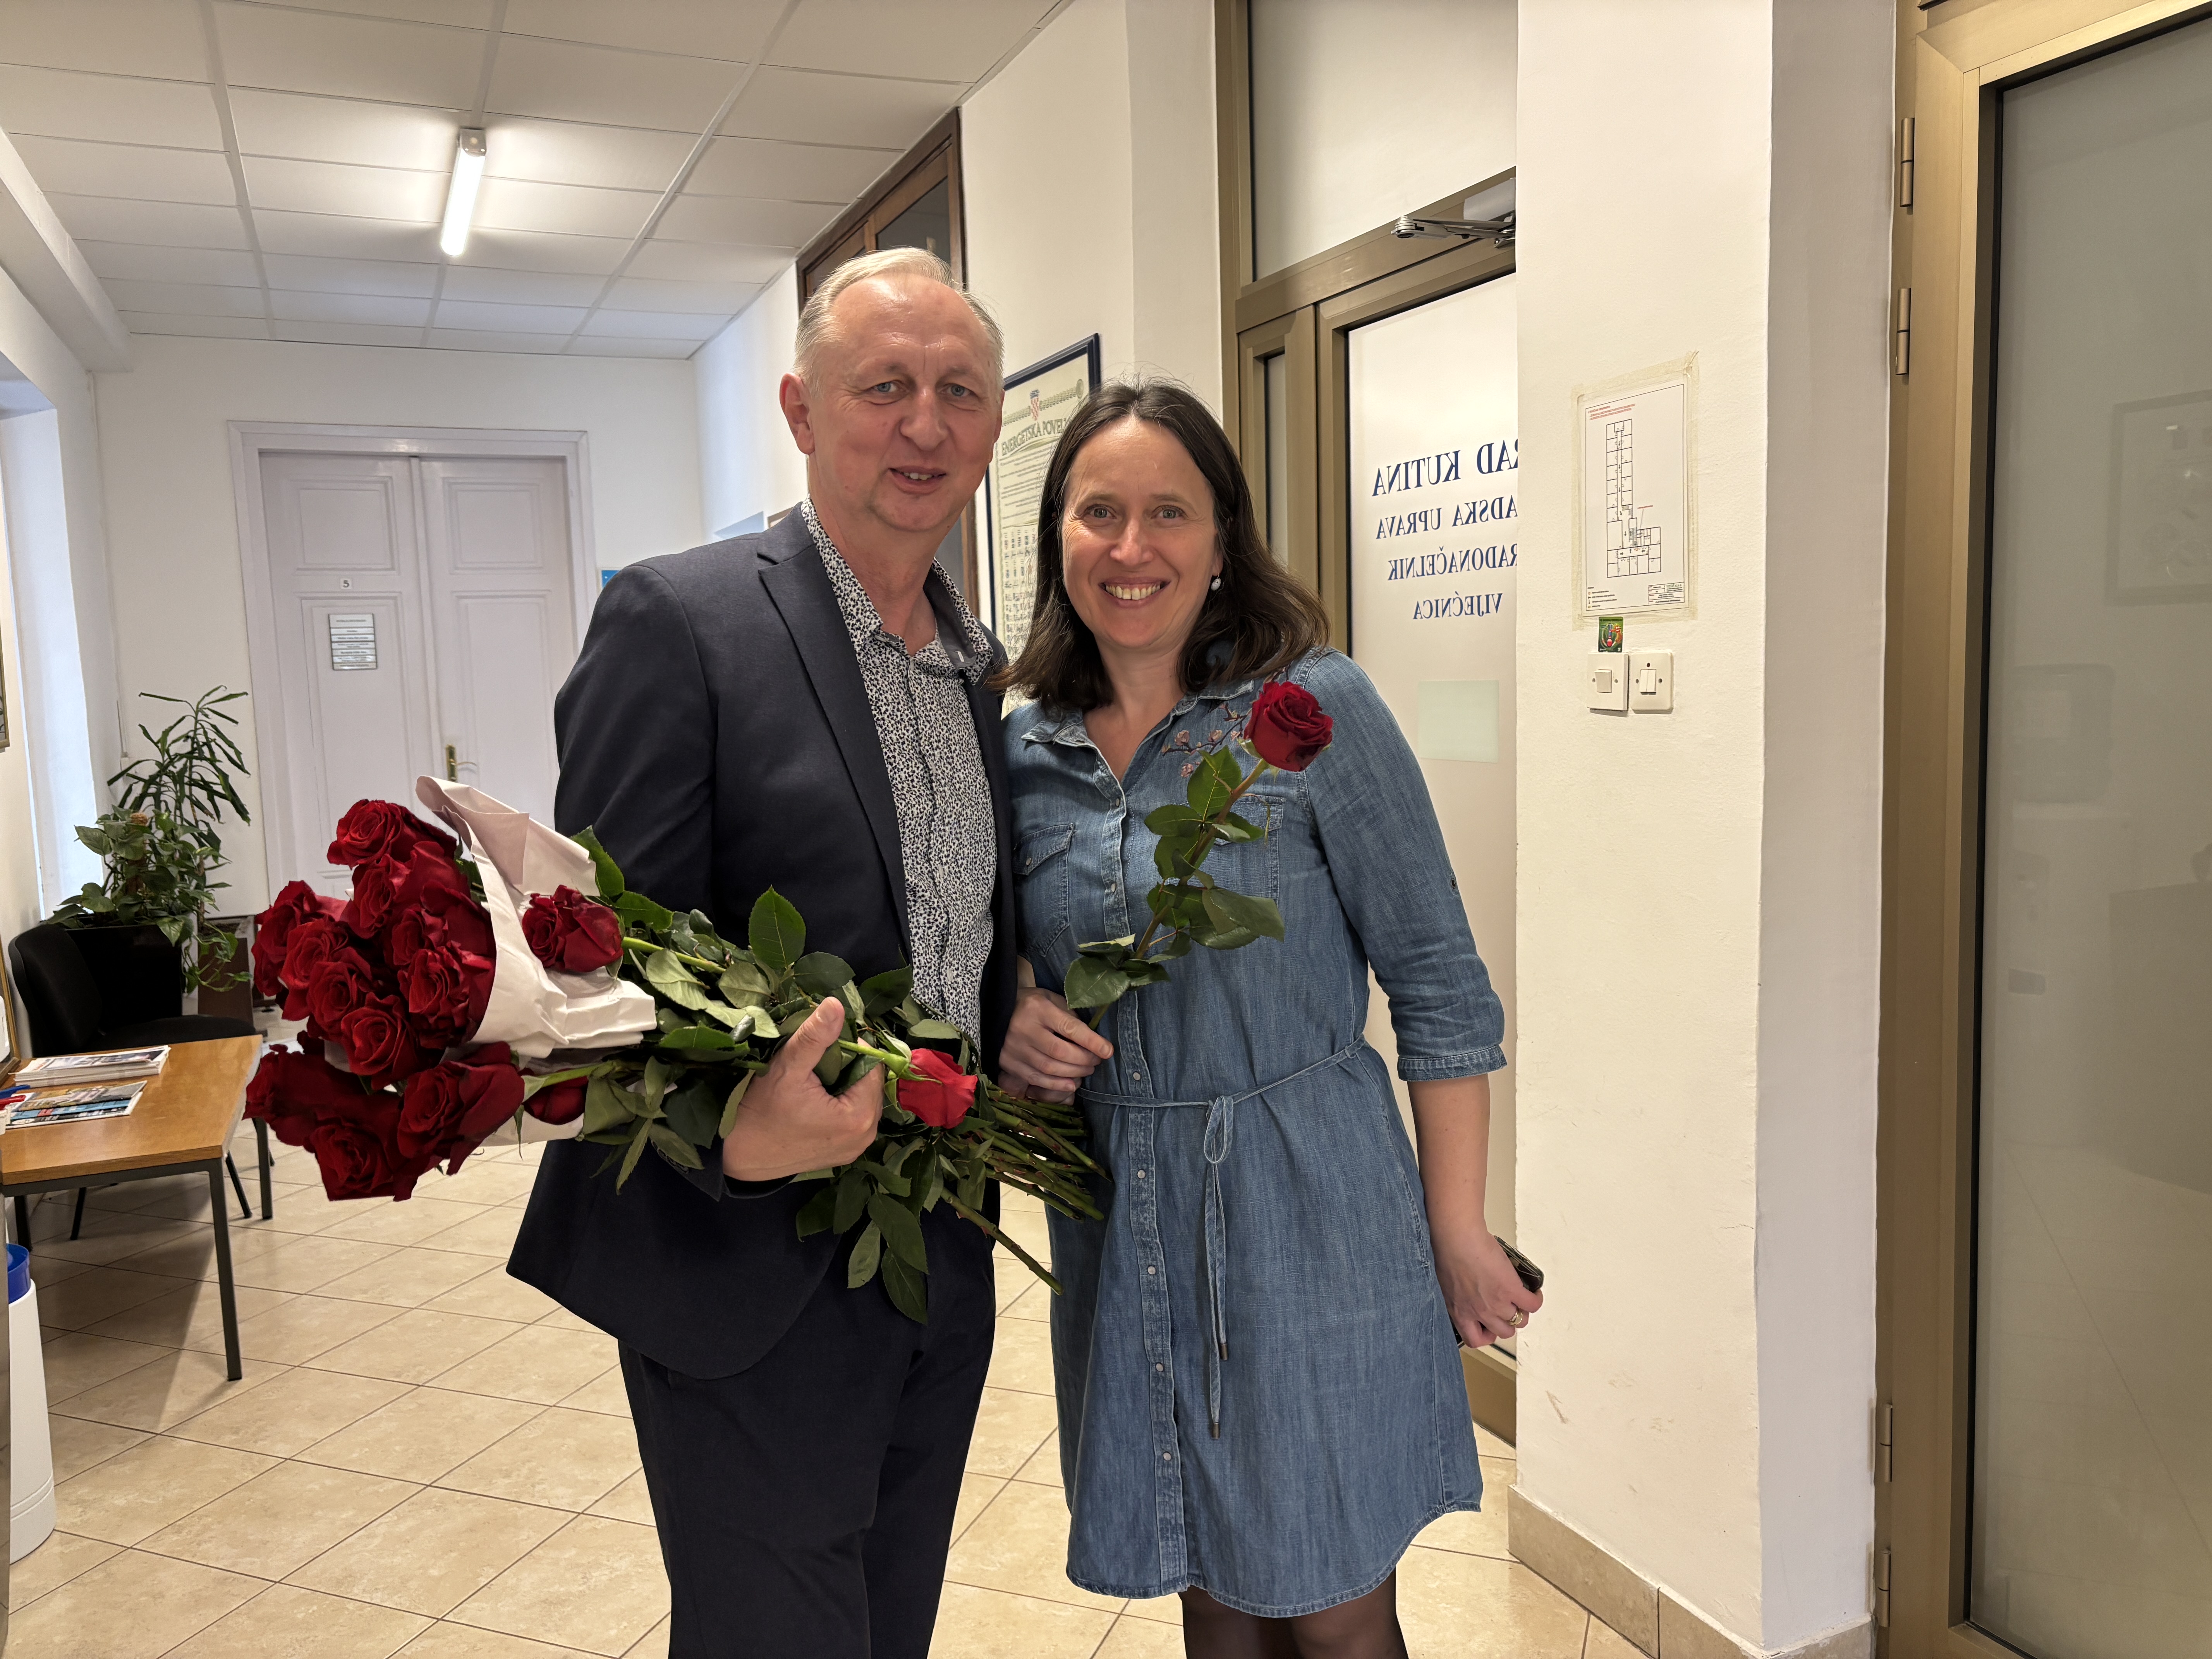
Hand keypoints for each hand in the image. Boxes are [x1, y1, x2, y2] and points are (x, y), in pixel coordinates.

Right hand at [719, 999, 878, 1181]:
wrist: (740, 1155)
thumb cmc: (761, 1112)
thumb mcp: (787, 1068)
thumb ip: (815, 1037)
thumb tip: (836, 1004)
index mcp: (860, 1116)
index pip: (873, 1064)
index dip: (851, 1048)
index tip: (824, 1046)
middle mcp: (867, 1135)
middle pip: (869, 1082)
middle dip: (848, 1066)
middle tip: (815, 1064)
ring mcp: (857, 1147)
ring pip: (862, 1098)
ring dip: (844, 1084)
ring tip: (814, 1081)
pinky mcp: (846, 1152)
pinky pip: (854, 1117)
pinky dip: (840, 1103)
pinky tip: (815, 1101)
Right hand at [998, 985, 1112, 1101]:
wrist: (996, 1009)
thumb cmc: (1032, 1005)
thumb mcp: (1052, 1000)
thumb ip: (1070, 1017)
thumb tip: (1092, 1040)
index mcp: (1038, 1008)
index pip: (1069, 1028)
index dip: (1091, 1042)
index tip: (1108, 1051)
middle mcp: (1024, 1028)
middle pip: (1060, 1052)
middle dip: (1084, 1059)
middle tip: (1096, 1061)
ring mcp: (1013, 1048)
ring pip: (1049, 1068)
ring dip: (1074, 1073)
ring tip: (1086, 1070)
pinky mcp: (1008, 1062)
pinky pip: (1035, 1079)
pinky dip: (1057, 1084)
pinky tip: (1071, 1084)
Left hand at [1432, 1223, 1540, 1349]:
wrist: (1457, 1239)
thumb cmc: (1447, 1254)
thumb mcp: (1448, 1284)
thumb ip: (1459, 1296)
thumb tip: (1468, 1293)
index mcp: (1460, 1313)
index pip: (1475, 1339)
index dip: (1486, 1335)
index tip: (1489, 1326)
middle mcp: (1479, 1313)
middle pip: (1503, 1332)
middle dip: (1508, 1323)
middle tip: (1508, 1310)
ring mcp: (1497, 1303)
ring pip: (1519, 1320)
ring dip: (1522, 1311)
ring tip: (1522, 1300)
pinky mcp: (1511, 1290)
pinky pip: (1532, 1304)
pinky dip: (1535, 1300)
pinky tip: (1534, 1293)